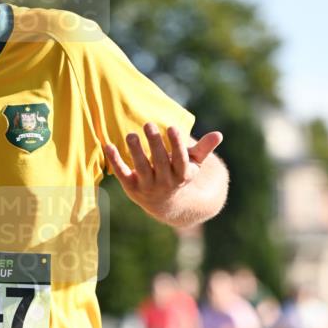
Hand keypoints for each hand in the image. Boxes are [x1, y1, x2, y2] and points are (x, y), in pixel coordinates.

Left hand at [104, 123, 222, 220]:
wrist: (164, 204)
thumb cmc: (179, 175)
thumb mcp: (193, 164)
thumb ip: (203, 149)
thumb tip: (219, 134)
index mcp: (181, 175)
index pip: (180, 159)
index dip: (177, 145)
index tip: (172, 128)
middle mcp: (165, 183)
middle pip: (160, 162)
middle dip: (155, 144)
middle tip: (149, 124)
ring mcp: (147, 186)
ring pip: (142, 168)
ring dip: (136, 151)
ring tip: (132, 135)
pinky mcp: (131, 188)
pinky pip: (122, 174)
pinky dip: (115, 161)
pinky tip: (108, 145)